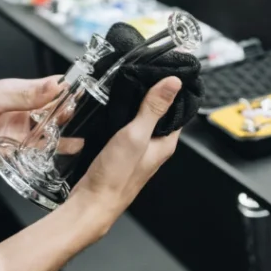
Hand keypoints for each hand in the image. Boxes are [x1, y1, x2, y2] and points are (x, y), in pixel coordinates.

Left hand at [0, 77, 80, 173]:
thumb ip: (26, 94)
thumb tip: (56, 84)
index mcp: (20, 94)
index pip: (53, 88)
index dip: (70, 88)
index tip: (88, 89)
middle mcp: (25, 115)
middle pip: (57, 112)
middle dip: (71, 112)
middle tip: (82, 113)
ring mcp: (22, 136)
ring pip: (53, 134)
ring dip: (67, 133)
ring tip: (83, 131)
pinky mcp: (18, 156)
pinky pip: (41, 155)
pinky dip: (56, 154)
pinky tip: (71, 150)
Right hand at [64, 77, 182, 231]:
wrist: (92, 202)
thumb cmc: (116, 176)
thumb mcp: (136, 135)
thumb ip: (154, 108)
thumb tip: (174, 83)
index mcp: (166, 142)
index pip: (178, 108)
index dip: (175, 88)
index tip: (168, 68)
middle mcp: (155, 145)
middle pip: (160, 111)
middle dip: (154, 91)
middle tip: (144, 69)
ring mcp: (138, 148)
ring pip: (142, 118)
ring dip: (137, 102)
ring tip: (129, 80)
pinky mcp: (122, 150)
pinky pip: (127, 126)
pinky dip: (123, 113)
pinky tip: (114, 105)